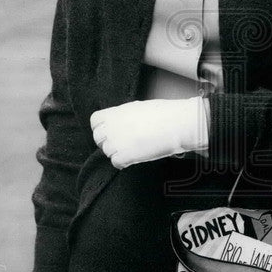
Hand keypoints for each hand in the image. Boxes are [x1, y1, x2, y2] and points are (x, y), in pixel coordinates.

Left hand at [90, 98, 207, 168]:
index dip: (102, 127)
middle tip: (123, 142)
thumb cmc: (164, 114)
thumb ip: (124, 116)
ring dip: (118, 152)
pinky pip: (116, 163)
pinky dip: (125, 162)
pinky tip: (136, 156)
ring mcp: (116, 142)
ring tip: (134, 148)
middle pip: (98, 138)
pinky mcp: (124, 156)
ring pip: (108, 152)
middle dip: (109, 141)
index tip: (111, 130)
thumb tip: (121, 123)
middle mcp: (111, 127)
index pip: (95, 122)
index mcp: (114, 113)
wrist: (176, 124)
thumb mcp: (138, 108)